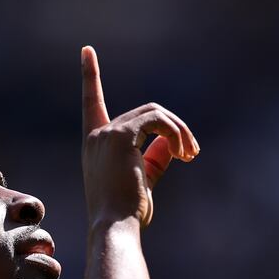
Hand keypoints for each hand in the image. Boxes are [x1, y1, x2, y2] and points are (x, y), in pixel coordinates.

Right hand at [81, 45, 198, 228]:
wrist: (115, 227)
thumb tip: (171, 141)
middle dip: (174, 127)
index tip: (86, 51)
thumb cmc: (126, 213)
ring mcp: (106, 134)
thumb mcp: (144, 181)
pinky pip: (156, 121)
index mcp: (95, 145)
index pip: (91, 104)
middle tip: (192, 153)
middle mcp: (97, 136)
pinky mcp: (120, 137)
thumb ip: (155, 157)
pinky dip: (174, 133)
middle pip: (146, 112)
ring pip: (154, 114)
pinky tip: (182, 153)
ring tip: (190, 154)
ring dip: (178, 131)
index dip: (89, 76)